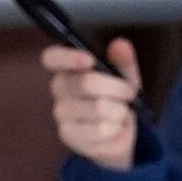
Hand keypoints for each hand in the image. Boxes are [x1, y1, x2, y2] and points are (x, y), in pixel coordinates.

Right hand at [45, 38, 142, 170]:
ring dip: (119, 110)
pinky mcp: (68, 134)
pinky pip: (100, 129)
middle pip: (87, 83)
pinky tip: (113, 128)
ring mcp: (61, 112)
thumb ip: (123, 61)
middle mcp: (58, 88)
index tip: (90, 60)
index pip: (52, 57)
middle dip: (117, 88)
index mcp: (68, 68)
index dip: (68, 57)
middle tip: (129, 93)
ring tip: (119, 113)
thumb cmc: (116, 100)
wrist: (117, 135)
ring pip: (98, 107)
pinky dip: (116, 128)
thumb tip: (121, 45)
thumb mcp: (125, 78)